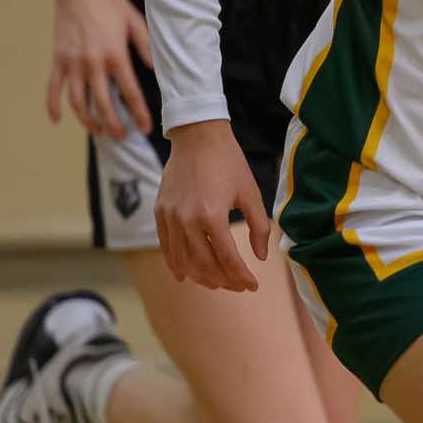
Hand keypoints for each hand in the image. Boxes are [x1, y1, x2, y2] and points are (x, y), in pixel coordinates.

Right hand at [48, 0, 154, 136]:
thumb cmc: (110, 3)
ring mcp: (72, 62)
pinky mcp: (58, 58)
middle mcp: (92, 63)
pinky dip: (52, 105)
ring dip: (88, 121)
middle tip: (122, 136)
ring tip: (98, 132)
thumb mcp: (135, 23)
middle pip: (103, 104)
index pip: (130, 93)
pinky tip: (56, 120)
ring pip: (78, 101)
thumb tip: (157, 71)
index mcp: (115, 56)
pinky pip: (54, 87)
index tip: (145, 129)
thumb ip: (146, 48)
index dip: (139, 114)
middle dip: (113, 124)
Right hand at [155, 120, 270, 291]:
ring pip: (183, 260)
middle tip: (238, 286)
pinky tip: (185, 276)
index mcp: (212, 215)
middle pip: (204, 264)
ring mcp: (170, 217)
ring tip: (217, 283)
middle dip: (224, 281)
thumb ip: (259, 227)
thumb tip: (261, 257)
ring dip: (201, 277)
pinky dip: (176, 264)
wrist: (198, 136)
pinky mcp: (160, 212)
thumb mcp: (251, 193)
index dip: (242, 276)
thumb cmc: (229, 163)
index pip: (228, 258)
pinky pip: (166, 246)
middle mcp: (187, 219)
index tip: (253, 285)